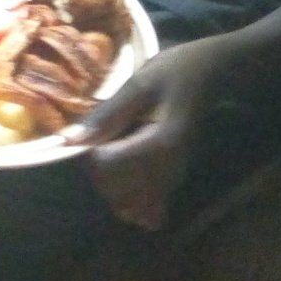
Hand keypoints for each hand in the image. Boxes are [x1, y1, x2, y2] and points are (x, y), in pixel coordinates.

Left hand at [68, 37, 230, 229]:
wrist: (211, 76)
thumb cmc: (175, 72)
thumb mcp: (140, 84)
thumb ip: (107, 114)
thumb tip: (70, 139)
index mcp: (159, 145)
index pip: (107, 168)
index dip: (89, 152)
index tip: (93, 130)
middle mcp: (168, 170)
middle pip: (114, 190)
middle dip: (96, 169)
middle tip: (101, 139)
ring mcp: (173, 178)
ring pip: (128, 204)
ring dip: (110, 185)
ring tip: (112, 153)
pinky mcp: (173, 180)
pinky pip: (148, 207)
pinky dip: (131, 200)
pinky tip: (125, 179)